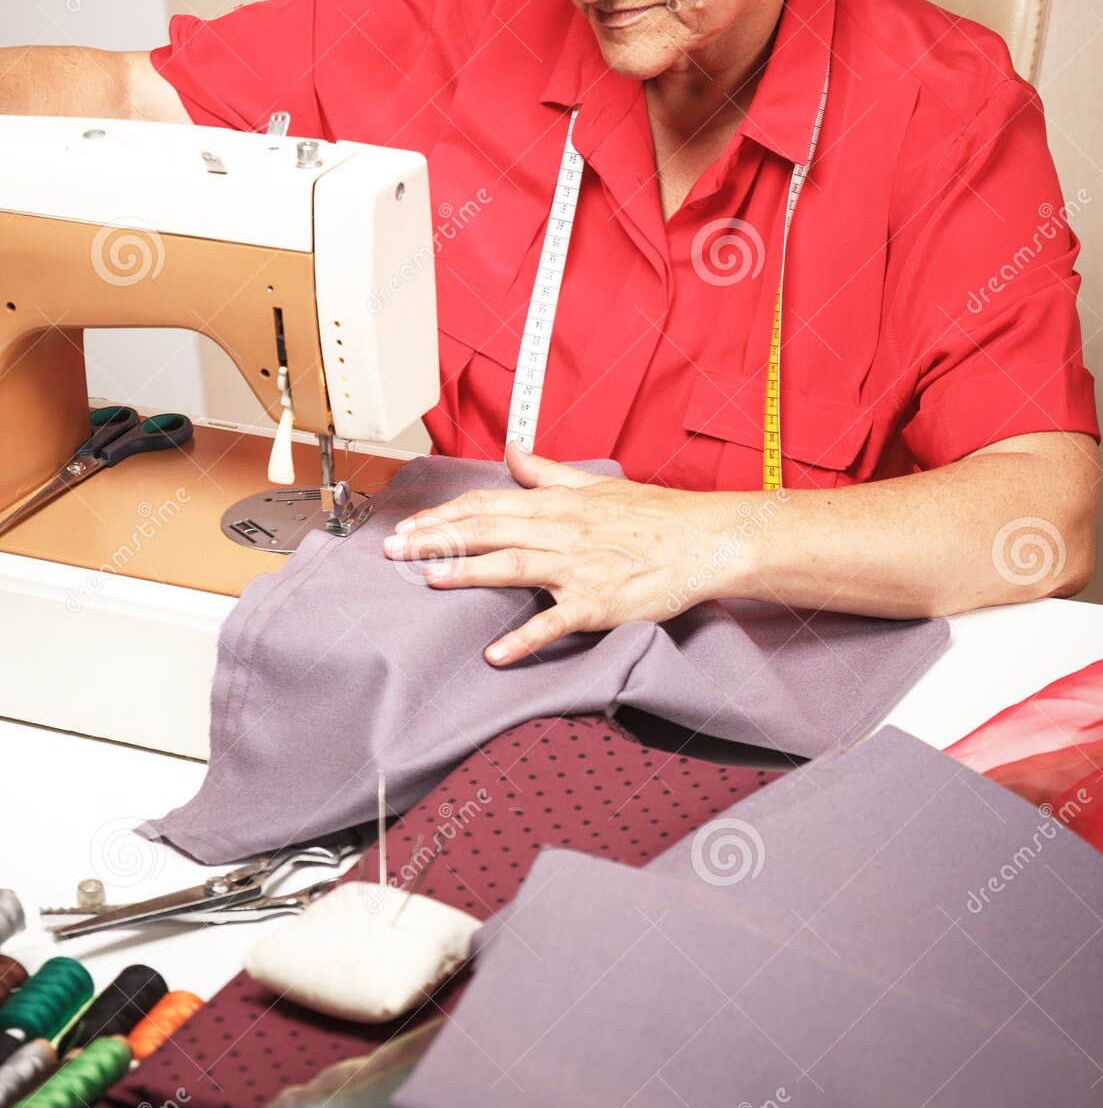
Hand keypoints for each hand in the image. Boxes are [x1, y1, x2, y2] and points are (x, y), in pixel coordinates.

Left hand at [381, 441, 755, 663]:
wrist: (705, 539)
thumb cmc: (655, 515)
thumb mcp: (596, 485)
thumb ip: (547, 472)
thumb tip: (513, 453)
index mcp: (556, 505)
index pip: (487, 505)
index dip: (443, 514)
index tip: (407, 525)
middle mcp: (561, 531)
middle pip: (487, 530)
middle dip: (436, 538)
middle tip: (392, 551)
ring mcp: (578, 567)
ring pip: (512, 565)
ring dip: (467, 571)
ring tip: (429, 580)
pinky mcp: (598, 603)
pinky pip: (556, 622)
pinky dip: (526, 639)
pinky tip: (497, 655)